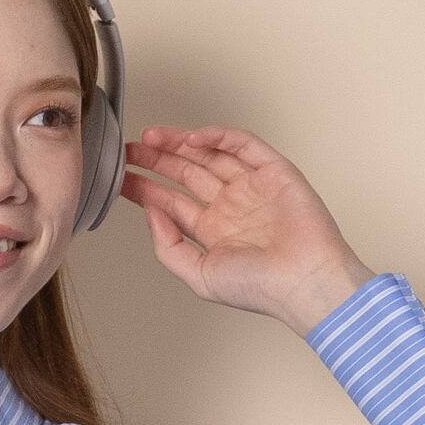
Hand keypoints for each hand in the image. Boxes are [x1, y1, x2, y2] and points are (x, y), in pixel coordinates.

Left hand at [118, 125, 373, 334]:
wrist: (301, 279)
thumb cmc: (257, 287)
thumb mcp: (198, 275)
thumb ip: (169, 246)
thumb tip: (150, 214)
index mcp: (212, 232)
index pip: (172, 203)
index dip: (147, 189)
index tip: (123, 178)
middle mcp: (230, 206)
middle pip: (187, 174)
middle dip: (158, 160)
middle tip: (132, 149)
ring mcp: (251, 186)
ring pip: (210, 155)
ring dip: (181, 143)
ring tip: (153, 137)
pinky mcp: (273, 170)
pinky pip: (243, 145)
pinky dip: (219, 137)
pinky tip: (194, 138)